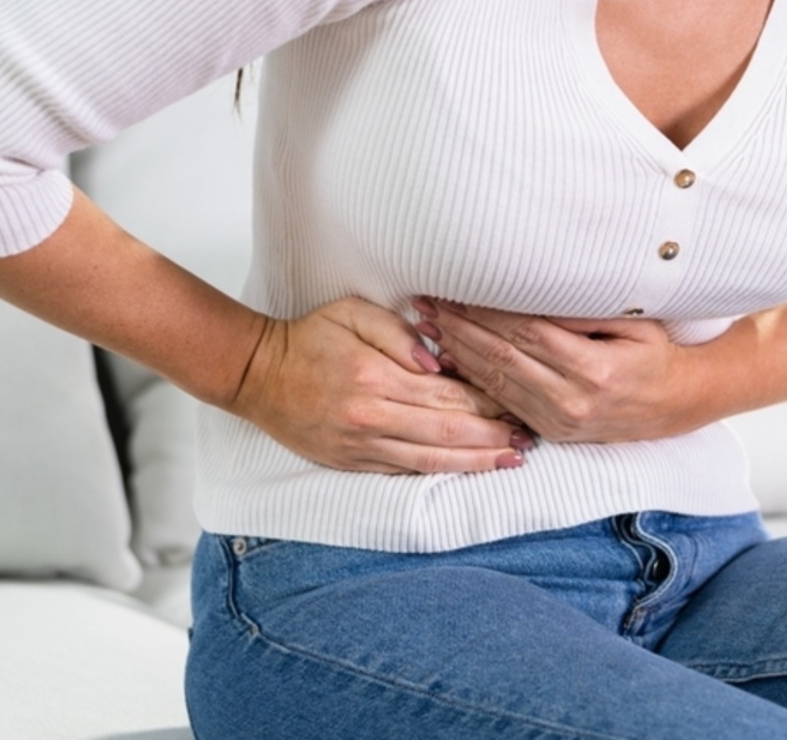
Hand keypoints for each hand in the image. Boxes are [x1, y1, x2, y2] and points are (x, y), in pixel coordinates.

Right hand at [229, 296, 533, 473]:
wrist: (258, 375)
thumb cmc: (310, 338)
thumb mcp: (353, 313)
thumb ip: (400, 333)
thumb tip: (439, 360)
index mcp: (376, 377)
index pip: (447, 395)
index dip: (487, 401)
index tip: (518, 401)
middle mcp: (372, 417)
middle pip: (447, 432)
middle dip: (493, 435)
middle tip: (528, 437)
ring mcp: (362, 445)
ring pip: (431, 460)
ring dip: (476, 462)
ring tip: (511, 460)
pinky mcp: (353, 462)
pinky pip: (406, 471)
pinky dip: (442, 473)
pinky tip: (468, 470)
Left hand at [414, 297, 706, 443]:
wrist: (677, 403)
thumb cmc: (656, 352)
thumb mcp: (634, 322)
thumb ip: (587, 310)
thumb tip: (536, 288)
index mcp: (593, 369)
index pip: (525, 332)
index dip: (486, 310)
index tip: (456, 289)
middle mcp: (572, 400)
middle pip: (502, 357)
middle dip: (460, 328)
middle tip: (427, 303)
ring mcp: (559, 421)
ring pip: (496, 381)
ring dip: (458, 352)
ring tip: (429, 325)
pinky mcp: (551, 432)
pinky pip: (504, 401)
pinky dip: (474, 378)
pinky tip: (452, 358)